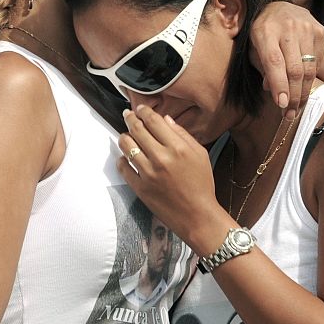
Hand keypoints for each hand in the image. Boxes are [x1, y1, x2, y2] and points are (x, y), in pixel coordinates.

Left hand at [119, 106, 229, 251]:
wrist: (197, 215)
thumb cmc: (201, 185)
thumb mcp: (200, 155)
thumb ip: (183, 135)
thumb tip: (166, 120)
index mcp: (177, 148)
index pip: (154, 121)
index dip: (144, 111)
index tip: (140, 109)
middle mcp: (161, 158)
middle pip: (137, 130)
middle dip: (130, 119)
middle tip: (128, 115)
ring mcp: (148, 173)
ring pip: (126, 146)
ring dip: (124, 137)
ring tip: (126, 136)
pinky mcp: (140, 187)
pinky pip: (123, 167)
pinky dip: (122, 159)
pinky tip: (126, 157)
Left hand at [249, 2, 323, 118]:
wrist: (279, 7)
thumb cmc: (261, 34)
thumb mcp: (253, 48)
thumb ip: (261, 68)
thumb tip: (273, 91)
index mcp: (264, 31)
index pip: (274, 63)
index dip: (279, 85)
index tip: (282, 105)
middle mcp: (288, 27)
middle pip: (294, 69)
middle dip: (292, 96)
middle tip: (289, 115)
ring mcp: (307, 27)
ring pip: (308, 69)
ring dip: (303, 93)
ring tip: (297, 108)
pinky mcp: (320, 31)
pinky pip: (317, 63)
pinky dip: (310, 78)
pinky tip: (303, 87)